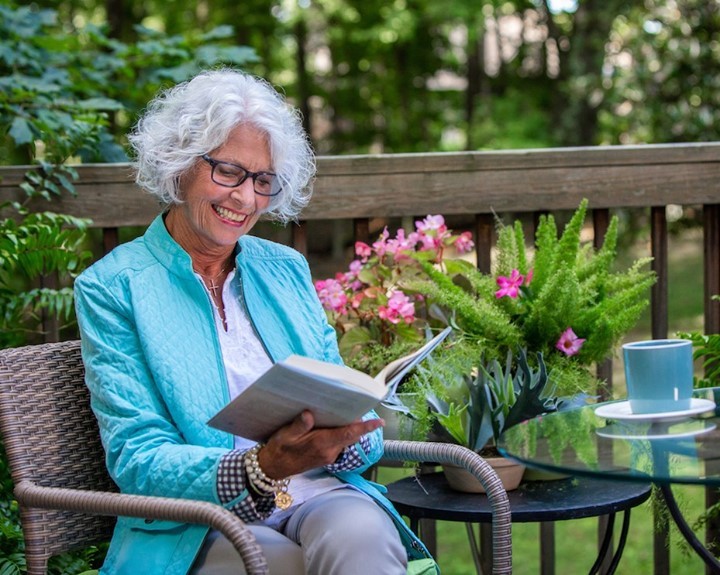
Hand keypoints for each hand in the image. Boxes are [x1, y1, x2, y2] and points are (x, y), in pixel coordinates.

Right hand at [258, 410, 383, 478]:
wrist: (272, 468)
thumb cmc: (279, 450)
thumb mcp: (285, 436)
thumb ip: (298, 425)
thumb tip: (309, 414)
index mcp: (322, 444)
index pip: (349, 434)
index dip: (366, 428)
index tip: (379, 422)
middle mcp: (330, 451)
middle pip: (351, 435)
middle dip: (358, 423)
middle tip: (358, 405)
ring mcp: (329, 455)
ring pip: (346, 439)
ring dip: (348, 427)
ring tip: (344, 410)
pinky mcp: (326, 456)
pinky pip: (339, 442)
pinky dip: (340, 432)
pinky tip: (332, 422)